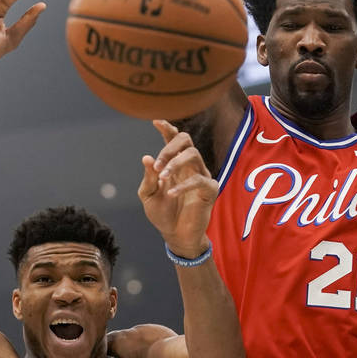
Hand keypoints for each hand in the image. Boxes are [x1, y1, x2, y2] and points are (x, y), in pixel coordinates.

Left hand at [138, 120, 216, 257]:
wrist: (175, 235)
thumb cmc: (162, 213)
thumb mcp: (149, 195)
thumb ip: (149, 177)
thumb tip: (146, 157)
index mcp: (174, 163)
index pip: (173, 139)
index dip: (167, 128)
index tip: (156, 122)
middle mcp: (189, 165)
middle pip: (186, 140)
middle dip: (170, 147)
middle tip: (158, 163)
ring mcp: (201, 175)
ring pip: (194, 155)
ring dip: (175, 163)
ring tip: (163, 176)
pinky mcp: (209, 190)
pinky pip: (199, 180)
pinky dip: (183, 185)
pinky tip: (171, 193)